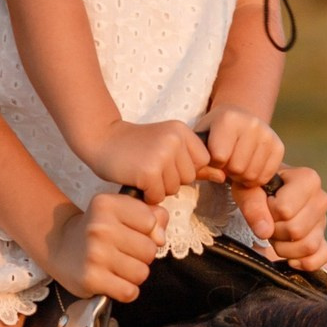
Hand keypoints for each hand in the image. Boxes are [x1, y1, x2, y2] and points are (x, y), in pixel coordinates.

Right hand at [43, 193, 167, 302]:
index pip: (152, 221)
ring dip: (134, 274)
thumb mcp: (121, 210)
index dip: (147, 230)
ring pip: (142, 273)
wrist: (61, 246)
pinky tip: (114, 281)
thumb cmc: (99, 228)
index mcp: (107, 204)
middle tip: (123, 251)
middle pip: (150, 250)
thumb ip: (151, 215)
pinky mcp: (91, 279)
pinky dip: (126, 290)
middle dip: (142, 255)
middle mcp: (100, 227)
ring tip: (118, 266)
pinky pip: (129, 292)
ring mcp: (95, 254)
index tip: (131, 232)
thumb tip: (160, 237)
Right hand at [83, 119, 210, 204]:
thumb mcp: (169, 148)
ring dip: (158, 187)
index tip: (165, 159)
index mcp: (182, 131)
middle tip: (151, 165)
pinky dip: (148, 194)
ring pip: (174, 188)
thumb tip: (224, 176)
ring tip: (143, 171)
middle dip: (171, 179)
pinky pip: (159, 196)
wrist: (102, 139)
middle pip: (188, 177)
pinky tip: (136, 179)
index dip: (184, 167)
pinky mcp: (148, 171)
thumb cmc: (137, 147)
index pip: (202, 162)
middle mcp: (174, 139)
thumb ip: (198, 163)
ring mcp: (162, 155)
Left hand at [197, 106, 283, 189]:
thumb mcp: (201, 140)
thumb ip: (200, 160)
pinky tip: (249, 166)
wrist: (238, 120)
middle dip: (228, 170)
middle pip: (237, 168)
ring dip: (241, 176)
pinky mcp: (279, 146)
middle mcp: (252, 123)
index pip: (219, 157)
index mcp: (229, 118)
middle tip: (227, 162)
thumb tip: (219, 177)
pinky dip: (255, 178)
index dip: (214, 162)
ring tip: (237, 163)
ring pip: (252, 175)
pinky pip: (265, 176)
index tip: (214, 154)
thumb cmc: (214, 133)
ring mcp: (268, 134)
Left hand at [235, 164, 326, 272]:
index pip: (285, 209)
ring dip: (285, 248)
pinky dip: (305, 262)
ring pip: (309, 246)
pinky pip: (323, 256)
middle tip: (268, 221)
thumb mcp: (247, 187)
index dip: (268, 212)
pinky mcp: (324, 238)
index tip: (264, 203)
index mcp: (308, 179)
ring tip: (276, 234)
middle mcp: (321, 198)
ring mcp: (324, 220)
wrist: (265, 191)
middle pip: (296, 230)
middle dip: (275, 231)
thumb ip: (252, 204)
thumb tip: (265, 231)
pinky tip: (290, 257)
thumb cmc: (257, 186)